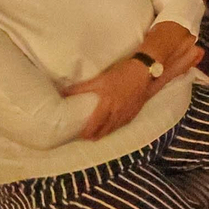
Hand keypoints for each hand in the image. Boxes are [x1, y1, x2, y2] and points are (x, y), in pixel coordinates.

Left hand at [66, 35, 200, 138]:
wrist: (145, 70)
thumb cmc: (121, 73)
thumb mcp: (100, 79)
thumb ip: (81, 88)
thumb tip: (63, 93)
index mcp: (107, 105)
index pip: (95, 124)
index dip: (87, 132)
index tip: (79, 136)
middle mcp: (118, 112)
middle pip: (105, 129)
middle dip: (96, 136)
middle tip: (88, 138)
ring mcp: (128, 112)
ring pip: (115, 128)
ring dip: (106, 133)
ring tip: (98, 135)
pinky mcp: (136, 110)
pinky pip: (124, 123)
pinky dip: (117, 127)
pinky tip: (114, 126)